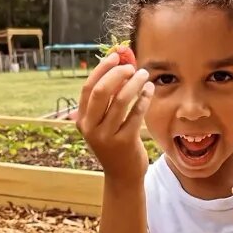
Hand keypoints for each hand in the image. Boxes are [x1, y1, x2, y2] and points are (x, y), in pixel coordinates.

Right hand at [76, 52, 154, 183]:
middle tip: (132, 67)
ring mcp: (106, 136)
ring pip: (121, 100)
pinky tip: (150, 90)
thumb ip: (106, 101)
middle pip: (102, 91)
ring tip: (144, 75)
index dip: (102, 69)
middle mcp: (91, 128)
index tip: (116, 57)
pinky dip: (144, 98)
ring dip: (134, 83)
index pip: (88, 87)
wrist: (122, 176)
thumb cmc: (114, 144)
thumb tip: (119, 66)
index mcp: (82, 120)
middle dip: (118, 74)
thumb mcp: (102, 124)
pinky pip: (136, 114)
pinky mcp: (124, 142)